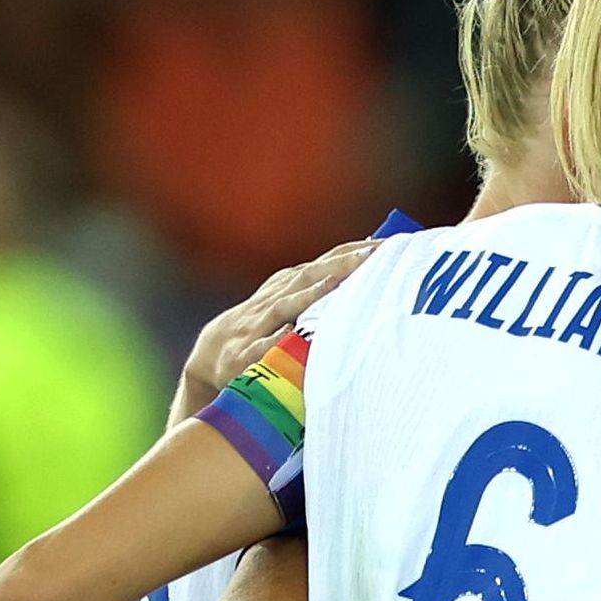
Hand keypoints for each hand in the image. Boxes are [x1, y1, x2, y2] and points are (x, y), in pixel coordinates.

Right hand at [176, 238, 377, 419]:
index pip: (326, 262)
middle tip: (375, 254)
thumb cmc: (263, 326)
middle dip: (342, 264)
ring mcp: (259, 326)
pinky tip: (291, 334)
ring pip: (286, 306)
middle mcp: (275, 300)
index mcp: (288, 286)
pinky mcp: (246, 355)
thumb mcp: (290, 300)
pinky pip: (263, 346)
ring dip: (310, 294)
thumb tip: (365, 259)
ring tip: (336, 282)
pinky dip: (277, 338)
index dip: (354, 251)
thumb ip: (322, 285)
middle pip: (310, 276)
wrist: (210, 356)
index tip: (390, 244)